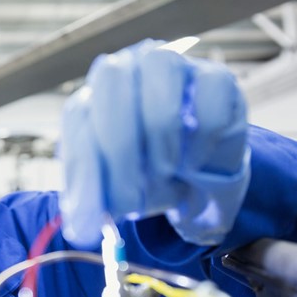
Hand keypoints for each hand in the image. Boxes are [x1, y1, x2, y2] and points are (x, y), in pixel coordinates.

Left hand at [59, 39, 250, 247]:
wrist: (195, 175)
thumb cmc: (144, 175)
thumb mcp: (110, 192)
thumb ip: (91, 203)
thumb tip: (80, 229)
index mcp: (93, 96)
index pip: (79, 115)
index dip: (86, 164)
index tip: (95, 209)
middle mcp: (129, 69)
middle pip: (114, 80)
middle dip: (120, 147)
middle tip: (132, 197)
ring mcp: (174, 68)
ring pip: (161, 82)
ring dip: (160, 143)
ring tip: (163, 175)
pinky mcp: (216, 80)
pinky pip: (208, 106)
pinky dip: (198, 146)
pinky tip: (192, 165)